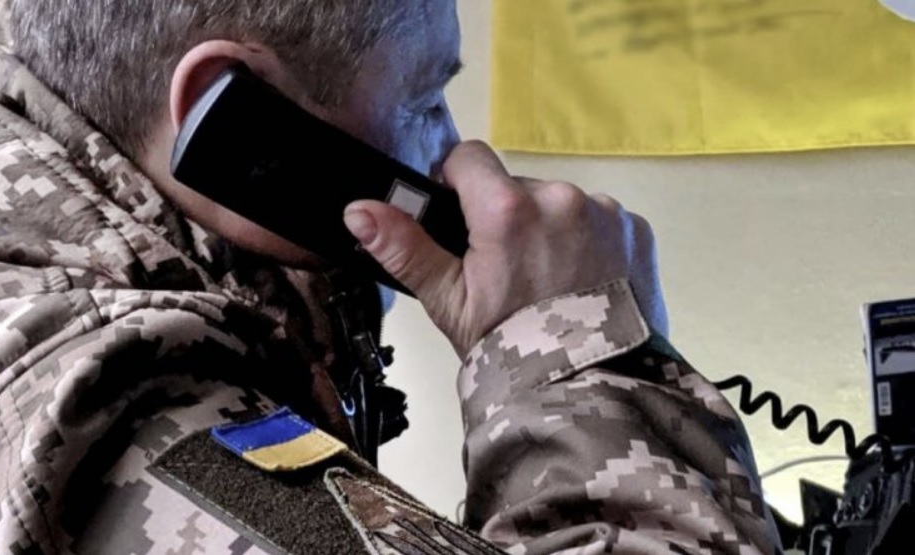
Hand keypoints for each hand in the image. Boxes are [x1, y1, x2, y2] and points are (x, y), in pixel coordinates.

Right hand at [343, 141, 666, 357]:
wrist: (589, 392)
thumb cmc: (510, 348)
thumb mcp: (448, 302)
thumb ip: (404, 247)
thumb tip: (357, 208)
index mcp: (508, 209)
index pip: (469, 156)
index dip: (456, 184)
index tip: (459, 220)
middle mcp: (561, 197)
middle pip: (516, 186)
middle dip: (506, 217)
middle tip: (506, 270)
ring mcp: (605, 212)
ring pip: (559, 204)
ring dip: (549, 229)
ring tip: (548, 283)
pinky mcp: (636, 230)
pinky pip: (600, 220)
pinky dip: (588, 243)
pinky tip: (583, 284)